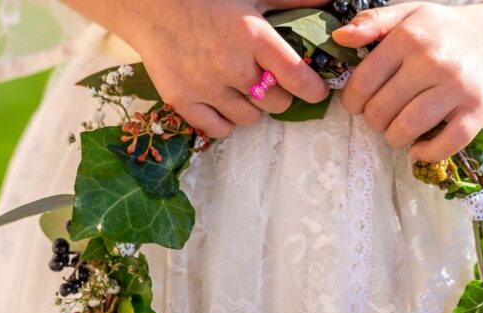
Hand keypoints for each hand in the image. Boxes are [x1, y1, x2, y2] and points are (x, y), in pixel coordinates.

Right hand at [63, 0, 330, 136]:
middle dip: (281, 95)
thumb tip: (331, 4)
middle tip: (269, 81)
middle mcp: (231, 65)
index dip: (314, 90)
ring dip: (254, 108)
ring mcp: (205, 86)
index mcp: (252, 35)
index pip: (297, 77)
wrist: (150, 5)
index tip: (315, 91)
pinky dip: (227, 122)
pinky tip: (225, 103)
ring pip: (251, 119)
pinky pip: (219, 130)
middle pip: (277, 103)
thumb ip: (293, 2)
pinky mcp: (182, 101)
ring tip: (244, 90)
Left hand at [333, 2, 482, 160]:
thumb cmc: (448, 30)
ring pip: (407, 129)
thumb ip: (373, 22)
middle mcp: (432, 61)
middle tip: (380, 117)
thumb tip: (339, 38)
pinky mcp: (477, 110)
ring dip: (394, 139)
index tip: (358, 105)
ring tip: (396, 132)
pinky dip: (425, 153)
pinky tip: (419, 148)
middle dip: (373, 121)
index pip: (363, 83)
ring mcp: (457, 87)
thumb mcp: (411, 14)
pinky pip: (444, 144)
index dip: (352, 102)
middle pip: (381, 110)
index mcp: (410, 37)